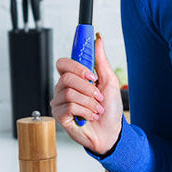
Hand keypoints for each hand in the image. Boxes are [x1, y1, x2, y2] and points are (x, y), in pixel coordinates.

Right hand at [51, 33, 122, 153]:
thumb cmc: (110, 108)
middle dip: (88, 88)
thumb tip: (98, 40)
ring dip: (90, 102)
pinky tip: (90, 117)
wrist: (111, 131)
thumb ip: (101, 60)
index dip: (77, 66)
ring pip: (70, 93)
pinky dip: (86, 112)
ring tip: (97, 109)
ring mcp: (60, 102)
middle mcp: (64, 89)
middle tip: (98, 96)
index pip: (63, 63)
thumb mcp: (109, 81)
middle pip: (67, 77)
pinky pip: (70, 107)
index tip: (92, 74)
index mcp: (74, 78)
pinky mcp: (60, 116)